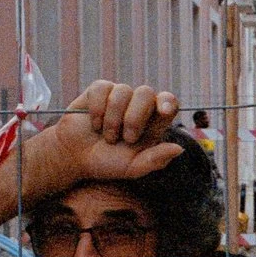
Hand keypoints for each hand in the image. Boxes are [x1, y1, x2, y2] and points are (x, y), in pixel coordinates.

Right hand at [24, 82, 183, 201]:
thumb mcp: (132, 168)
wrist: (75, 158)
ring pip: (123, 91)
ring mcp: (119, 95)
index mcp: (152, 122)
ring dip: (112, 119)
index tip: (163, 110)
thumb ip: (155, 160)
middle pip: (146, 93)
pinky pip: (103, 88)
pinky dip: (97, 109)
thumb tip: (179, 149)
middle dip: (134, 118)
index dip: (168, 101)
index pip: (168, 102)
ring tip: (107, 136)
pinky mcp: (99, 90)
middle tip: (126, 139)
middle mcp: (138, 105)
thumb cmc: (107, 163)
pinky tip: (94, 123)